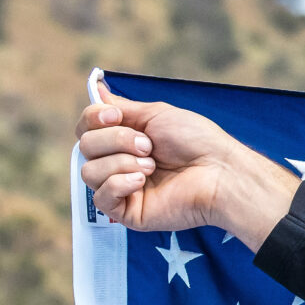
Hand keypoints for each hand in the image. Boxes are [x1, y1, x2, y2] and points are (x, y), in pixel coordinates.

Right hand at [76, 77, 297, 249]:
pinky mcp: (128, 212)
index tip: (116, 116)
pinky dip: (118, 184)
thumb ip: (123, 107)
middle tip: (149, 147)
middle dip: (116, 140)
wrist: (219, 171)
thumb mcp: (157, 113)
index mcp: (124, 139)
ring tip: (152, 166)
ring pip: (88, 171)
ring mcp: (122, 188)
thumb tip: (98, 92)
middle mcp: (119, 162)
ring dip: (121, 162)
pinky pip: (100, 198)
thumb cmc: (197, 142)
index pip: (85, 127)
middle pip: (85, 146)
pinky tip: (142, 182)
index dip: (93, 118)